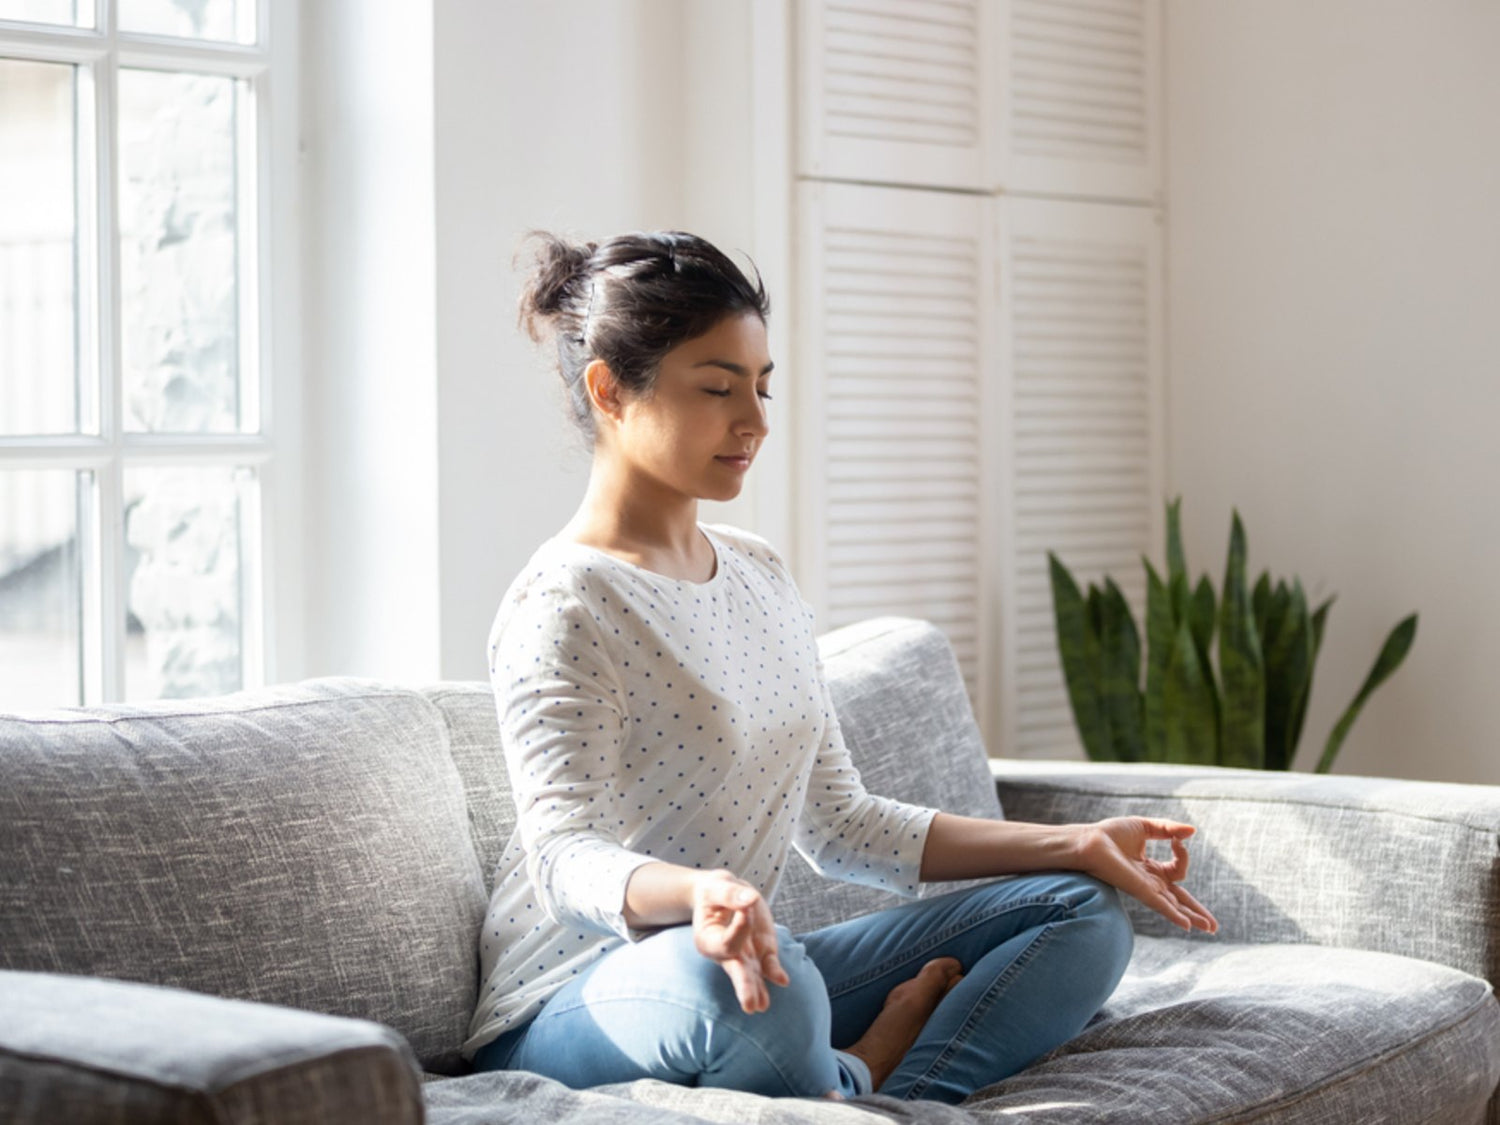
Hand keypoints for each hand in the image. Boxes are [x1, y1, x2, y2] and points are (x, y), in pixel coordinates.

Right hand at [690, 869, 790, 1012]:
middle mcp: (725, 953)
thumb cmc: (714, 892)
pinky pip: (769, 965)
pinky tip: (783, 980)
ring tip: (762, 1006)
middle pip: (736, 972)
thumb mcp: (717, 886)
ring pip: (752, 975)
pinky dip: (775, 972)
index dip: (741, 927)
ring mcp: (745, 955)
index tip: (747, 904)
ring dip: (758, 989)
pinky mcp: (762, 950)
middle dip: (744, 987)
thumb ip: (731, 895)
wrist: (723, 895)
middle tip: (750, 1006)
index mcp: (707, 939)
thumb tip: (750, 900)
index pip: (728, 942)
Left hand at [1074, 817, 1218, 933]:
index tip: (1177, 839)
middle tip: (1214, 926)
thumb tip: (1192, 832)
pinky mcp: (1140, 891)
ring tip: (1210, 928)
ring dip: (1193, 917)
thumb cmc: (1110, 834)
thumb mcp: (1145, 827)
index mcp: (1150, 869)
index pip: (1177, 870)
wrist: (1090, 841)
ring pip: (1175, 906)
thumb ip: (1168, 829)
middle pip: (1179, 900)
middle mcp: (1150, 882)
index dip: (1183, 855)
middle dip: (1197, 912)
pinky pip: (1161, 905)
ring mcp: (1146, 888)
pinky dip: (1175, 914)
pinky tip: (1188, 925)